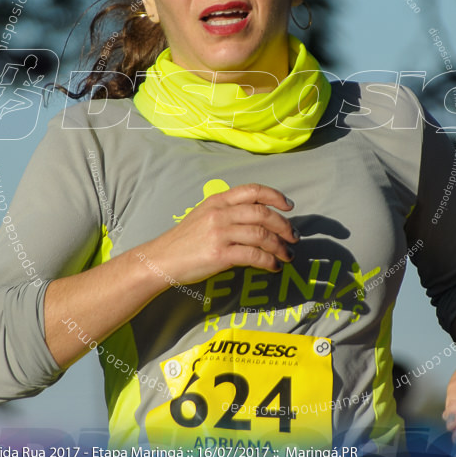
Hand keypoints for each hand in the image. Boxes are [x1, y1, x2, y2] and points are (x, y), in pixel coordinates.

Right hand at [137, 183, 297, 286]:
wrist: (161, 260)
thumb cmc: (185, 240)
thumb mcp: (204, 215)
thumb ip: (228, 211)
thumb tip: (260, 217)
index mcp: (218, 201)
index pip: (253, 190)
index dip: (275, 196)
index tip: (289, 206)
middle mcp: (220, 214)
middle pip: (263, 213)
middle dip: (284, 225)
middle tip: (294, 237)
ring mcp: (220, 234)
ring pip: (262, 235)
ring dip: (280, 246)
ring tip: (287, 255)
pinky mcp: (220, 255)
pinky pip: (254, 256)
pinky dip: (269, 261)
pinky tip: (273, 266)